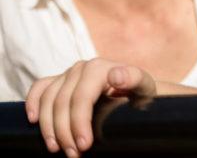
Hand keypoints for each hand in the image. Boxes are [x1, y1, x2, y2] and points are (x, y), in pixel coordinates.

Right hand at [25, 59, 155, 155]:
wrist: (136, 91)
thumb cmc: (140, 93)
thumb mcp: (144, 87)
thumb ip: (134, 79)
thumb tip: (115, 75)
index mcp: (100, 68)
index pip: (82, 99)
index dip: (79, 123)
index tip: (85, 146)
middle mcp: (81, 68)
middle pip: (62, 103)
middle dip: (65, 132)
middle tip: (74, 154)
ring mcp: (68, 74)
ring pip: (47, 100)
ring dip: (48, 127)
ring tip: (57, 149)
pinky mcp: (59, 80)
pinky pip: (39, 88)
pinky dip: (32, 103)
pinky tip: (32, 121)